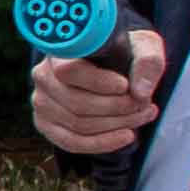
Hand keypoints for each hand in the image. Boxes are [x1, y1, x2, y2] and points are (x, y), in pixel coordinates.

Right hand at [31, 21, 167, 161]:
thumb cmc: (124, 55)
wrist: (114, 69)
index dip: (98, 82)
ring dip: (116, 125)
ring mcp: (42, 103)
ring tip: (142, 116)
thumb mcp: (143, 47)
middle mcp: (43, 76)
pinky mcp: (46, 125)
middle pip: (77, 103)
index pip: (69, 71)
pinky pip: (72, 142)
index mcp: (61, 52)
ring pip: (78, 124)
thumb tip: (140, 92)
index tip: (125, 86)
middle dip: (117, 108)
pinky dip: (102, 143)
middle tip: (144, 105)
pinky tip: (126, 136)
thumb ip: (147, 62)